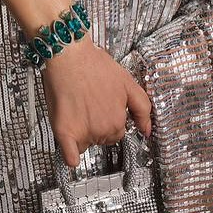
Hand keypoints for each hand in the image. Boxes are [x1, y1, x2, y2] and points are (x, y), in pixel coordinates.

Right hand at [40, 34, 152, 167]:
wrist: (71, 55)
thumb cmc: (95, 64)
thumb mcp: (128, 82)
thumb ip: (142, 108)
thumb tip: (147, 130)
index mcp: (118, 120)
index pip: (117, 132)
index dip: (109, 119)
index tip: (102, 108)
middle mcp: (103, 130)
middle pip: (102, 138)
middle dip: (97, 125)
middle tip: (89, 104)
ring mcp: (84, 132)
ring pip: (86, 143)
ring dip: (82, 132)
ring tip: (76, 106)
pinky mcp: (65, 132)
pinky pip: (70, 156)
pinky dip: (71, 156)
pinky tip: (72, 153)